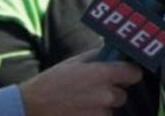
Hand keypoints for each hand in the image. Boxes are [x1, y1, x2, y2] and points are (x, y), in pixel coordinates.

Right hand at [19, 47, 142, 115]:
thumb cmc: (50, 83)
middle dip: (112, 92)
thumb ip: (96, 57)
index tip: (123, 75)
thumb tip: (111, 54)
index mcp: (102, 74)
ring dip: (101, 107)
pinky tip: (78, 111)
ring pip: (110, 110)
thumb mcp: (73, 62)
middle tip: (94, 91)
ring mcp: (100, 114)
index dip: (129, 74)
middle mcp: (105, 95)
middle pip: (122, 94)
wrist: (29, 108)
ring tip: (81, 103)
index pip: (134, 74)